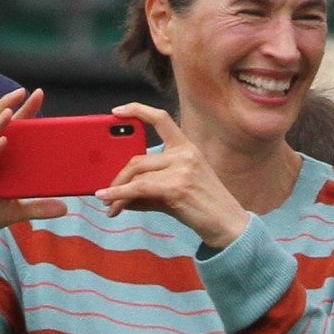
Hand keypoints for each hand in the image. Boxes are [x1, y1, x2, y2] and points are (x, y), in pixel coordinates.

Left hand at [94, 103, 248, 248]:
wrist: (227, 224)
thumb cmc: (201, 206)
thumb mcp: (173, 189)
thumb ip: (146, 185)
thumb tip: (113, 191)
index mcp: (186, 147)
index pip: (161, 118)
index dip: (137, 110)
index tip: (116, 111)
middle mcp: (185, 153)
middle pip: (138, 158)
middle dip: (118, 177)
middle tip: (106, 192)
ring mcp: (182, 169)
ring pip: (136, 174)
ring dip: (117, 191)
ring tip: (107, 204)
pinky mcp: (176, 187)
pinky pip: (139, 188)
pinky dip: (119, 195)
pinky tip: (108, 201)